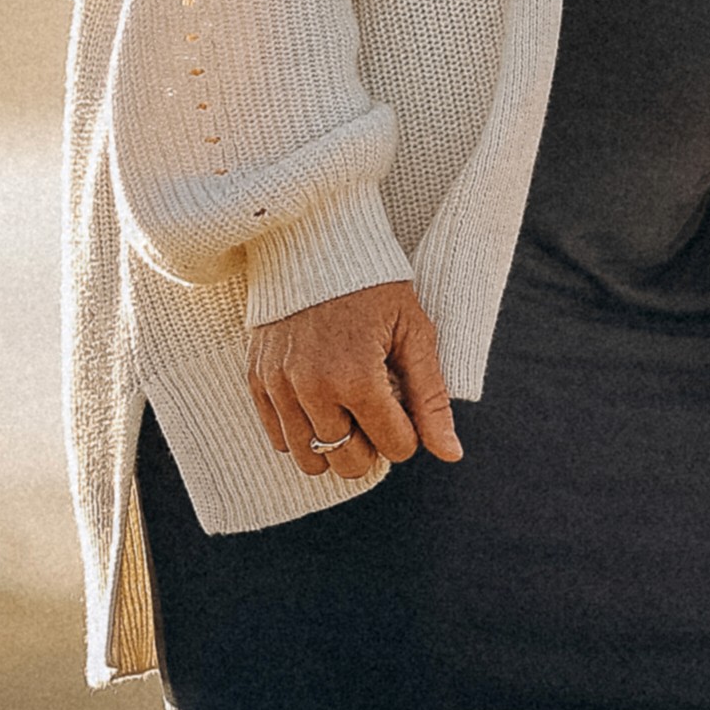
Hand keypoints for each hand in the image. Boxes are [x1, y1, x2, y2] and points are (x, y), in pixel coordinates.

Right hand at [246, 280, 462, 481]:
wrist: (316, 245)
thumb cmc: (375, 286)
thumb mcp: (414, 333)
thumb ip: (432, 398)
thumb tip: (451, 454)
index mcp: (357, 377)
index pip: (394, 446)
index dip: (409, 433)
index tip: (406, 407)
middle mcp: (312, 390)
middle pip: (350, 463)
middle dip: (373, 446)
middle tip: (379, 409)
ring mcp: (279, 387)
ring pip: (310, 459)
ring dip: (336, 446)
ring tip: (350, 410)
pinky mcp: (257, 381)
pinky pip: (279, 439)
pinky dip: (303, 434)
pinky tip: (322, 405)